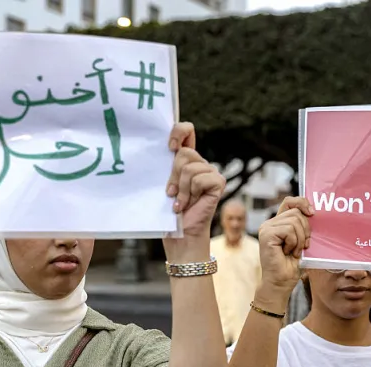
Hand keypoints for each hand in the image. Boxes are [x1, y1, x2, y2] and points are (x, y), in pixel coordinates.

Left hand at [165, 123, 224, 238]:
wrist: (180, 234)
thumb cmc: (168, 212)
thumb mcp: (162, 184)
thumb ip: (163, 166)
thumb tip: (152, 148)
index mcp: (185, 159)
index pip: (186, 130)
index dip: (179, 131)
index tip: (169, 147)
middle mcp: (199, 163)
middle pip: (184, 153)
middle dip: (173, 175)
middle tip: (170, 193)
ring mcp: (210, 172)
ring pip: (190, 168)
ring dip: (181, 189)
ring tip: (179, 202)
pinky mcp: (218, 182)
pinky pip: (200, 179)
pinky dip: (190, 194)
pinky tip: (189, 204)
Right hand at [257, 197, 313, 300]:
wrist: (280, 283)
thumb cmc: (291, 266)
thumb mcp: (301, 241)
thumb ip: (302, 226)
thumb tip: (313, 212)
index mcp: (277, 223)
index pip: (290, 202)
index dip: (302, 202)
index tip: (312, 213)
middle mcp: (269, 224)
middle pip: (296, 212)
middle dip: (306, 229)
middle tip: (303, 246)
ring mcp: (266, 228)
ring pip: (294, 221)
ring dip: (300, 239)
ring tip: (294, 251)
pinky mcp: (266, 235)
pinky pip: (289, 230)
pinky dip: (294, 243)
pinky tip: (288, 252)